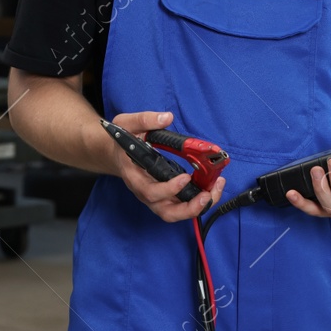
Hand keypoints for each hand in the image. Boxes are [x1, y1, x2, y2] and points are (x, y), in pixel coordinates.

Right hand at [107, 110, 225, 222]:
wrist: (116, 153)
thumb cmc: (121, 140)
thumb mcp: (127, 123)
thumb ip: (145, 120)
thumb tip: (166, 117)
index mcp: (134, 176)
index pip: (150, 192)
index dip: (169, 189)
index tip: (185, 177)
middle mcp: (145, 192)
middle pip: (166, 212)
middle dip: (189, 208)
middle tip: (207, 195)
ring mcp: (155, 197)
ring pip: (176, 213)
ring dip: (197, 207)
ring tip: (214, 191)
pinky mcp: (165, 196)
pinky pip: (181, 205)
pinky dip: (198, 201)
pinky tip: (211, 187)